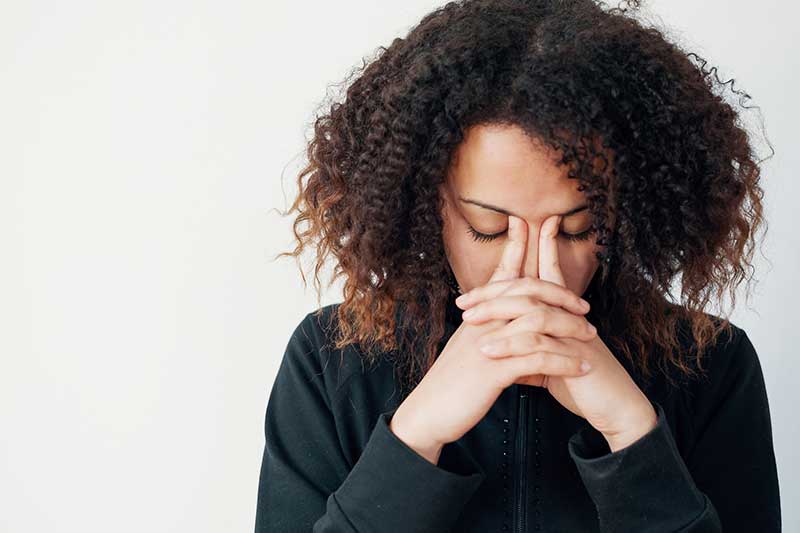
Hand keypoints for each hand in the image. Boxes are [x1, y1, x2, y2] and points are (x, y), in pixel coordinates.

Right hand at [389, 216, 592, 463]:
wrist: (428, 412)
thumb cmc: (450, 385)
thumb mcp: (469, 352)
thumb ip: (490, 336)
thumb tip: (509, 331)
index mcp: (477, 316)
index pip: (500, 276)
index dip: (513, 249)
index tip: (525, 224)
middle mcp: (482, 322)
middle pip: (526, 293)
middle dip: (559, 294)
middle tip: (584, 304)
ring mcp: (488, 343)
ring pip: (537, 324)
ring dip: (569, 329)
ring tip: (591, 337)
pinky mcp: (493, 370)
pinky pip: (538, 359)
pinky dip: (564, 361)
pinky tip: (581, 367)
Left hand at [456, 214, 657, 452]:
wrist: (615, 408)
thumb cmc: (583, 385)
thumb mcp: (549, 364)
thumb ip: (527, 351)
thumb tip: (501, 348)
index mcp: (565, 314)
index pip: (549, 273)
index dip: (541, 247)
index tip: (519, 224)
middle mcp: (571, 316)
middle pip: (531, 288)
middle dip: (495, 289)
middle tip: (463, 299)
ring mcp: (574, 332)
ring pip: (531, 310)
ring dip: (496, 313)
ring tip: (468, 321)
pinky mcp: (575, 354)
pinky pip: (537, 343)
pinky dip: (509, 344)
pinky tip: (487, 350)